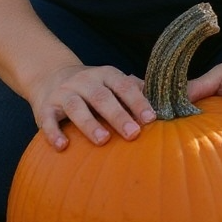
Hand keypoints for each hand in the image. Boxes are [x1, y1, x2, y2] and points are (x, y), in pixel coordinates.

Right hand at [29, 63, 156, 151]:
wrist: (50, 75)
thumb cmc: (93, 86)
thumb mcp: (113, 82)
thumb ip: (138, 90)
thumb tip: (177, 97)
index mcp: (105, 75)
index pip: (124, 86)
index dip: (137, 101)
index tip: (151, 119)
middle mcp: (84, 81)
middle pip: (101, 97)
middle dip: (118, 115)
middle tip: (134, 134)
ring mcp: (63, 93)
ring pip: (76, 107)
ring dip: (90, 124)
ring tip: (103, 140)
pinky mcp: (44, 108)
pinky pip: (48, 120)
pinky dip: (53, 133)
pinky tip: (63, 146)